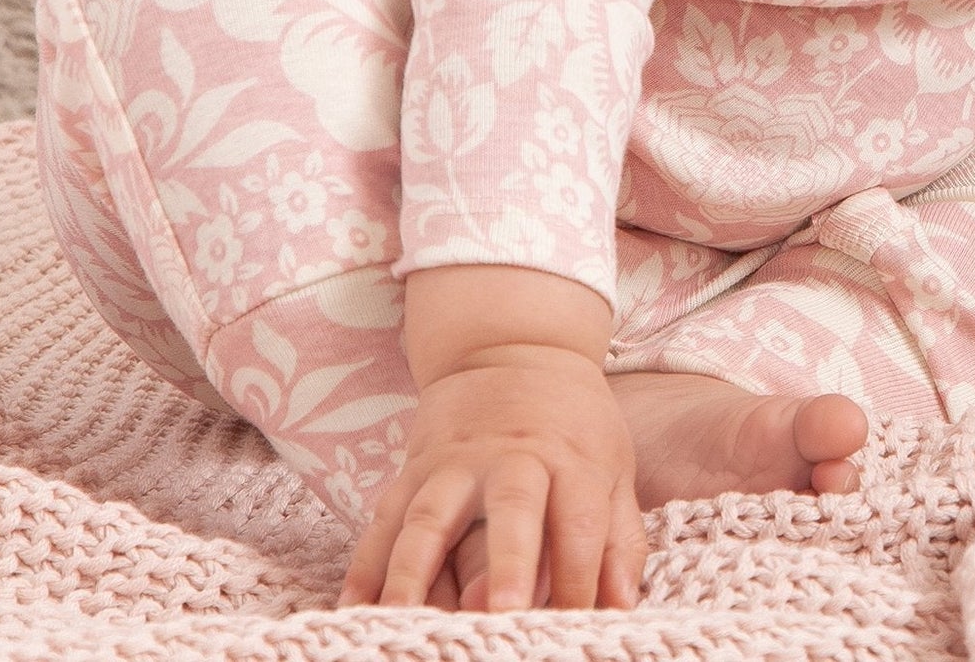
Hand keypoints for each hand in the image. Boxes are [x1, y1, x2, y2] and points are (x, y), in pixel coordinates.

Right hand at [336, 342, 645, 612]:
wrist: (514, 347)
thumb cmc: (573, 425)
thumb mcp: (612, 466)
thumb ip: (618, 539)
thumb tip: (621, 606)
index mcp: (570, 461)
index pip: (579, 523)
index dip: (579, 579)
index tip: (576, 626)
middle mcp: (512, 459)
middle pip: (510, 510)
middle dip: (505, 564)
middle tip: (500, 612)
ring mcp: (456, 463)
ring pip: (431, 517)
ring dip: (415, 570)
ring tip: (402, 618)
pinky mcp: (415, 467)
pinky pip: (385, 517)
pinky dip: (366, 563)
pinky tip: (353, 606)